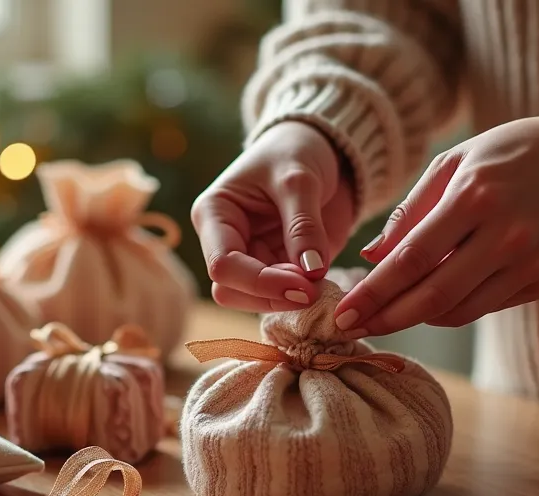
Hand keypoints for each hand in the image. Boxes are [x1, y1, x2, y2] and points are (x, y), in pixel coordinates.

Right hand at [191, 121, 355, 311]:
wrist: (321, 150)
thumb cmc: (297, 152)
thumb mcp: (299, 180)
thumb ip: (303, 225)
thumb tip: (311, 272)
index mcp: (214, 214)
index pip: (223, 264)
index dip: (260, 282)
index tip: (304, 285)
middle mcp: (225, 242)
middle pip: (232, 291)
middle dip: (271, 295)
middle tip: (314, 288)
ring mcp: (251, 258)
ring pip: (254, 302)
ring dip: (286, 300)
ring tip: (319, 281)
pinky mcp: (277, 269)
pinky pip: (282, 297)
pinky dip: (302, 297)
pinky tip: (323, 284)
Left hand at [333, 112, 538, 336]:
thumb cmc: (512, 154)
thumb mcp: (455, 162)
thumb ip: (410, 211)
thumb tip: (370, 259)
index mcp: (477, 197)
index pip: (412, 259)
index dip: (374, 292)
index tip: (342, 312)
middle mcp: (507, 236)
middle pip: (433, 296)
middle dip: (386, 318)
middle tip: (350, 329)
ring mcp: (530, 264)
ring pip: (458, 310)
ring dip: (415, 317)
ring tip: (385, 315)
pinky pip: (485, 307)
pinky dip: (452, 308)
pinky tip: (431, 300)